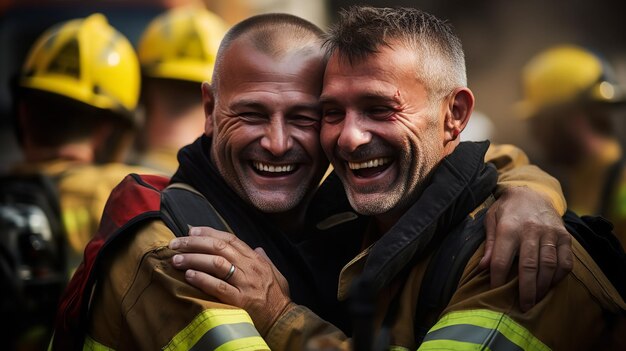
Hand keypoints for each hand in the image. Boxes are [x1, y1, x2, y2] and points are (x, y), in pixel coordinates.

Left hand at [169, 226, 291, 334]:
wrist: (284, 322)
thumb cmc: (278, 299)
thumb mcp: (276, 274)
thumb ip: (265, 259)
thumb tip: (257, 248)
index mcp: (256, 260)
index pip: (230, 239)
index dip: (208, 232)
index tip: (191, 230)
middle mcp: (250, 268)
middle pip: (218, 247)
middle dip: (194, 243)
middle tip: (175, 243)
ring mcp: (245, 284)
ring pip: (216, 263)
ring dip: (193, 259)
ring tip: (176, 259)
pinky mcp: (240, 301)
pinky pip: (218, 287)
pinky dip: (203, 279)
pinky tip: (189, 275)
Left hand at [479, 186, 572, 310]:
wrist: (531, 192)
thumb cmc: (507, 210)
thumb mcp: (491, 221)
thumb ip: (489, 244)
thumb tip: (483, 268)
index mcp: (508, 228)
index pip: (501, 259)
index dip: (497, 278)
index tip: (494, 290)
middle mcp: (530, 230)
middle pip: (528, 266)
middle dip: (525, 290)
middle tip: (522, 306)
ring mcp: (550, 233)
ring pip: (548, 266)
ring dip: (542, 286)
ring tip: (536, 299)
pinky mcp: (564, 236)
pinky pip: (566, 261)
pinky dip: (559, 276)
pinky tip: (551, 284)